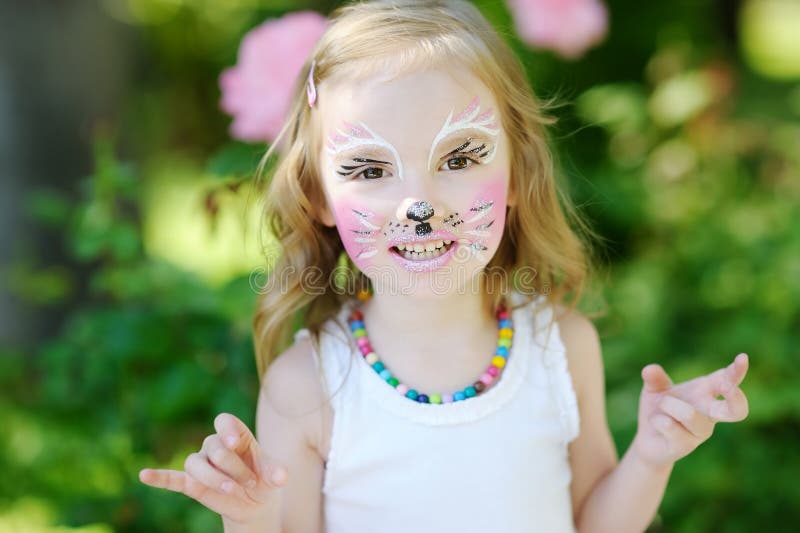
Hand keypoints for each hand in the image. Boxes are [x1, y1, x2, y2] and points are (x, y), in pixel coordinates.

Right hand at [139, 413, 288, 524]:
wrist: (255, 502)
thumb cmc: (265, 479)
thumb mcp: (274, 475)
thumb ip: (276, 471)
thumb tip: (283, 477)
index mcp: (236, 435)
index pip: (224, 422)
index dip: (228, 430)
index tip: (235, 443)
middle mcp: (216, 445)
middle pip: (214, 447)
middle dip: (233, 468)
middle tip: (249, 484)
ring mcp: (203, 463)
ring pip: (195, 463)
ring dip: (213, 478)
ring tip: (230, 490)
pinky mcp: (192, 483)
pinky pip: (172, 478)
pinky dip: (159, 477)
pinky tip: (144, 475)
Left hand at [631, 353, 749, 468]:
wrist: (648, 440)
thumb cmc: (659, 410)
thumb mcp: (654, 390)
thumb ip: (654, 379)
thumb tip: (649, 369)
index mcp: (705, 394)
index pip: (726, 380)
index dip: (736, 371)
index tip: (743, 357)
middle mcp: (709, 414)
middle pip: (737, 411)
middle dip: (735, 398)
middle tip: (727, 386)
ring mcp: (700, 432)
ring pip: (691, 415)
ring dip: (670, 405)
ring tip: (661, 405)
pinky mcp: (685, 446)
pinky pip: (671, 426)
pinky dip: (657, 419)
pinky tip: (655, 422)